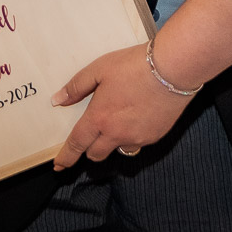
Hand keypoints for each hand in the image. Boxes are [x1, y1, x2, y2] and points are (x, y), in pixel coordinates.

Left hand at [51, 44, 189, 168]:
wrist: (173, 69)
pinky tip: (137, 117)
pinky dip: (132, 136)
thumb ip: (77, 86)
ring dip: (112, 142)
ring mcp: (137, 138)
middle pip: (96, 155)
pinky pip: (137, 143)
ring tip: (118, 122)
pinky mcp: (155, 136)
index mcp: (99, 118)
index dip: (66, 157)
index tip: (59, 166)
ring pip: (117, 150)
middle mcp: (116, 134)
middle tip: (91, 135)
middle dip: (89, 149)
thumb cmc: (135, 65)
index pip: (77, 144)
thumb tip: (58, 100)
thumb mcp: (100, 68)